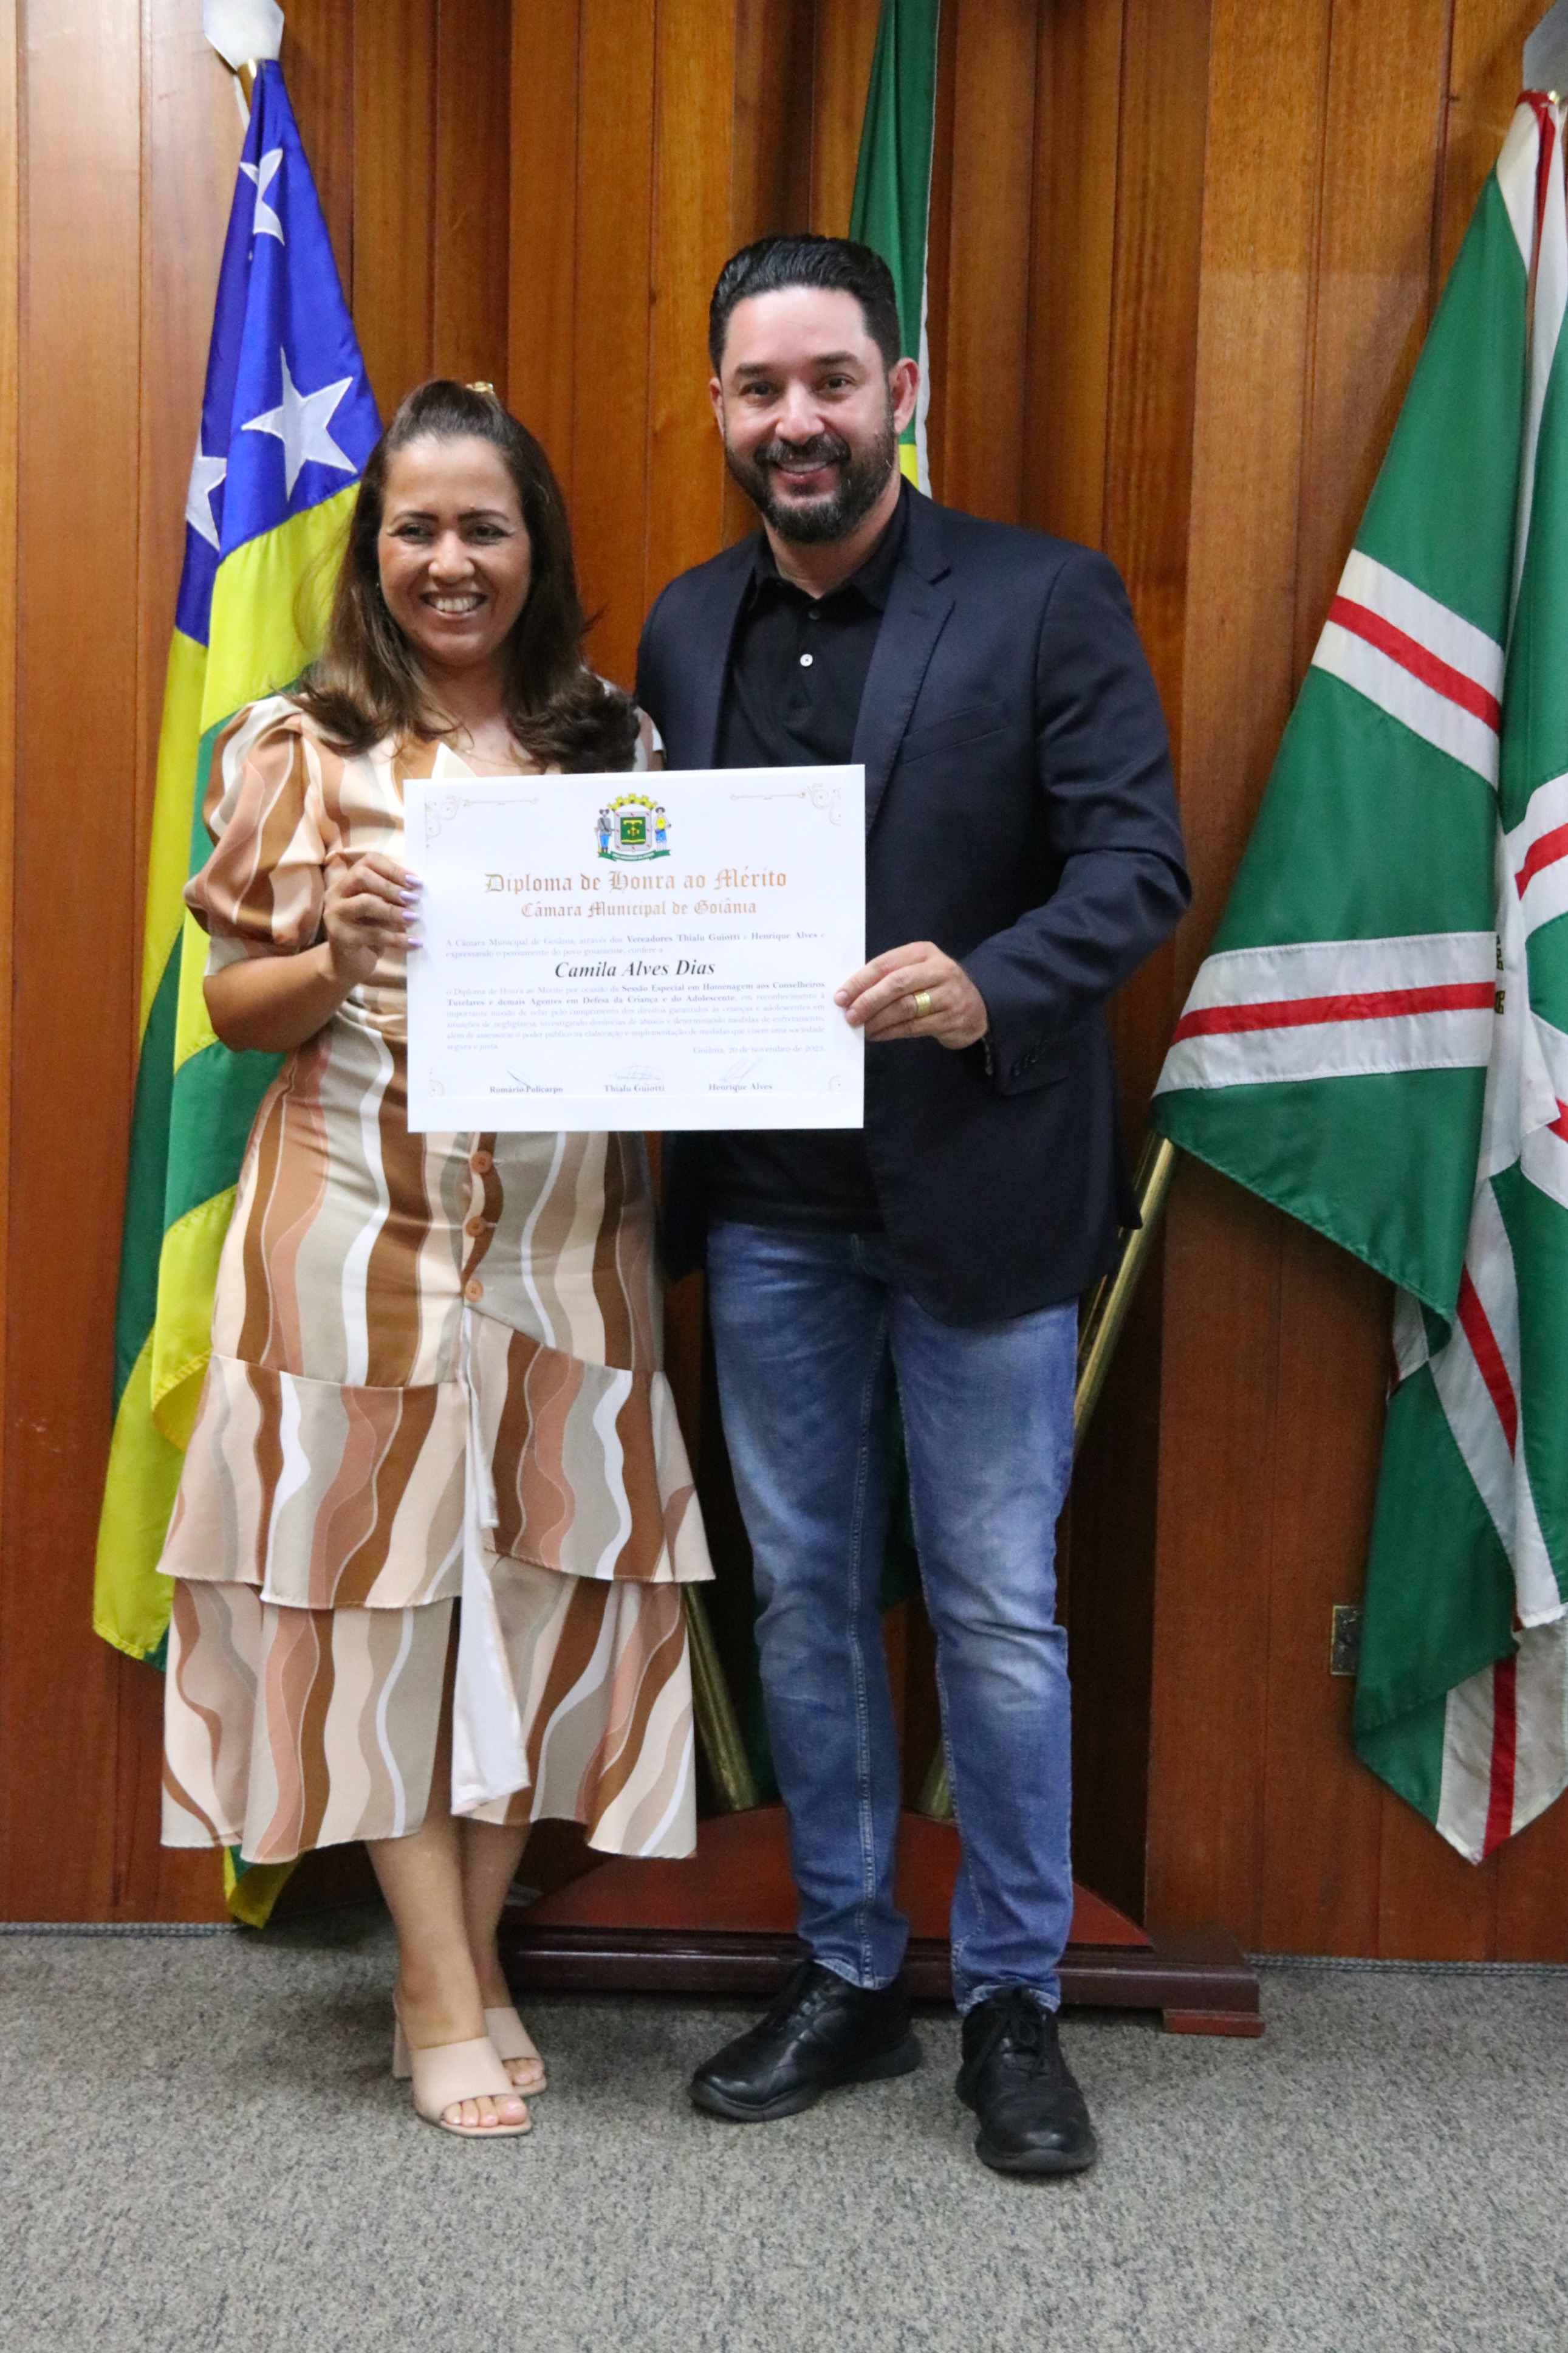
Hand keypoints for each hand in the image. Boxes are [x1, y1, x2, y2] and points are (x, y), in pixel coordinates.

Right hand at [323, 852, 418, 983]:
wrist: (346, 966)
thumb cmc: (367, 933)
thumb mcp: (379, 912)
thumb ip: (390, 898)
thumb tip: (418, 891)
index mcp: (346, 882)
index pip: (368, 862)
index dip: (393, 869)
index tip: (415, 882)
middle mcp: (336, 895)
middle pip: (361, 876)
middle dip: (391, 886)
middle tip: (413, 899)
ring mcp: (336, 915)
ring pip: (366, 903)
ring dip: (394, 910)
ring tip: (414, 918)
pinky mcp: (342, 937)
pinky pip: (374, 934)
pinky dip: (398, 938)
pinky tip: (414, 942)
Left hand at [835, 941, 988, 1049]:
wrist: (975, 1008)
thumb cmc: (934, 987)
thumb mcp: (916, 971)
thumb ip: (889, 976)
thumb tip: (850, 994)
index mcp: (923, 952)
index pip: (885, 963)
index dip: (860, 980)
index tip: (840, 996)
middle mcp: (938, 969)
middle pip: (896, 983)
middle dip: (868, 1000)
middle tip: (849, 1015)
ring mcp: (947, 994)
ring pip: (905, 1007)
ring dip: (878, 1019)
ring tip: (861, 1028)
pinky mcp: (950, 1018)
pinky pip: (914, 1026)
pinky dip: (891, 1032)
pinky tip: (877, 1035)